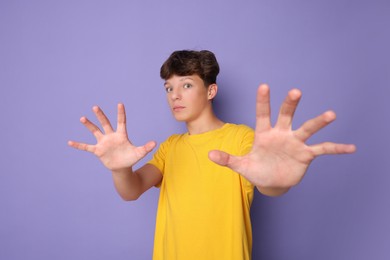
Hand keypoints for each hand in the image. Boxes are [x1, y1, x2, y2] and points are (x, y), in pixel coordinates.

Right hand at [68, 104, 155, 170]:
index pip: (121, 122)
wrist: (122, 167)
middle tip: (95, 107)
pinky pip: (86, 147)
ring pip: (95, 131)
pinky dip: (78, 145)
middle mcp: (111, 136)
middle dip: (100, 116)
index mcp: (121, 135)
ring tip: (82, 118)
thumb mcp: (139, 153)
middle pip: (105, 123)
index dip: (121, 113)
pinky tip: (70, 142)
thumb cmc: (131, 158)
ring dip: (89, 125)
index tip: (120, 104)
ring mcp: (103, 142)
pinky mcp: (98, 150)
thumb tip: (155, 143)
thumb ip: (146, 148)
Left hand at [208, 84, 355, 191]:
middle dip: (290, 104)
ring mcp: (295, 143)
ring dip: (318, 122)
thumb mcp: (241, 166)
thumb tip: (209, 155)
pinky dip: (336, 149)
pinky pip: (323, 149)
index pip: (262, 114)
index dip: (263, 101)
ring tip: (331, 114)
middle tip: (295, 91)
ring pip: (307, 129)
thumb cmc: (256, 169)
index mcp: (264, 134)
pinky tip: (351, 148)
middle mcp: (281, 134)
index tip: (263, 85)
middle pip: (287, 115)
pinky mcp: (306, 155)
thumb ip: (227, 160)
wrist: (271, 181)